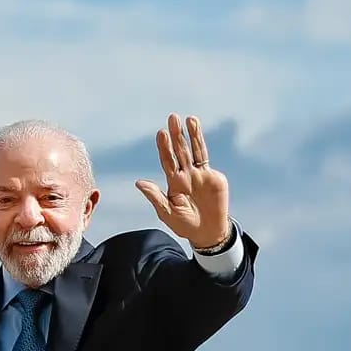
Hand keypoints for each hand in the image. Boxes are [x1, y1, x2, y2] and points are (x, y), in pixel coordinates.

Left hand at [136, 114, 231, 249]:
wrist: (207, 232)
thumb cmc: (184, 224)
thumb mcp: (167, 213)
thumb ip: (155, 197)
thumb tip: (138, 183)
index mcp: (173, 182)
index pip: (167, 161)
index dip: (165, 148)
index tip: (161, 133)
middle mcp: (185, 174)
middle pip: (180, 151)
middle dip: (176, 135)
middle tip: (172, 118)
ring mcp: (199, 174)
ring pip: (193, 150)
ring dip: (191, 135)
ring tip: (188, 119)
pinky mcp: (212, 176)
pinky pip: (205, 157)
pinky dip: (201, 143)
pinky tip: (197, 130)